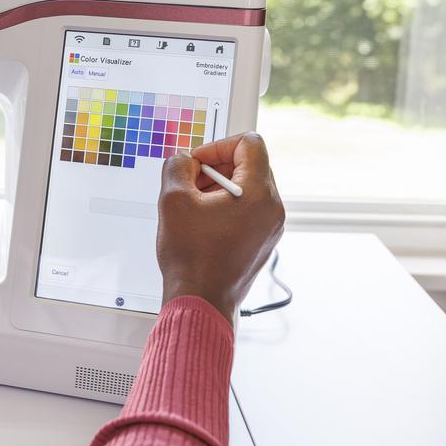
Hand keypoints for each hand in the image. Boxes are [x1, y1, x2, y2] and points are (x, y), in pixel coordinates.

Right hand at [156, 132, 284, 325]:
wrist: (201, 301)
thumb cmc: (192, 259)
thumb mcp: (173, 201)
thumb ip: (177, 167)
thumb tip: (183, 160)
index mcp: (259, 194)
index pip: (250, 144)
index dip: (218, 145)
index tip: (198, 162)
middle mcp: (273, 208)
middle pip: (249, 164)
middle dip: (216, 168)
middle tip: (191, 184)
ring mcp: (271, 227)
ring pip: (248, 188)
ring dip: (218, 188)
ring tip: (194, 207)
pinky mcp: (263, 241)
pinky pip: (249, 209)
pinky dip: (226, 207)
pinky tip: (202, 224)